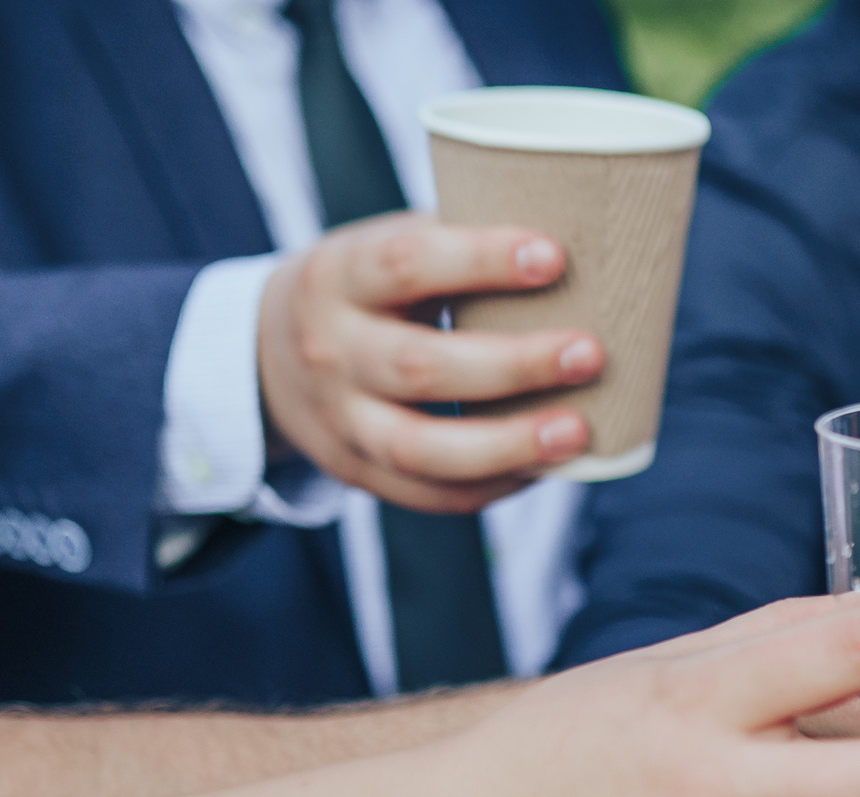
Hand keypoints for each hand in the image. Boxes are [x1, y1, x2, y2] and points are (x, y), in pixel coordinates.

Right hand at [258, 213, 604, 511]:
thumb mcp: (384, 247)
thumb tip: (582, 239)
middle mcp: (331, 351)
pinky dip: (492, 486)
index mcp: (339, 276)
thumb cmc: (369, 289)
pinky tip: (547, 470)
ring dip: (507, 444)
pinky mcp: (358, 471)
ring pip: (421, 448)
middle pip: (420, 367)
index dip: (480, 261)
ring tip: (579, 431)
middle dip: (513, 364)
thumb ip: (456, 246)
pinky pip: (429, 494)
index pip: (406, 263)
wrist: (269, 353)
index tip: (554, 257)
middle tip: (590, 353)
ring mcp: (341, 420)